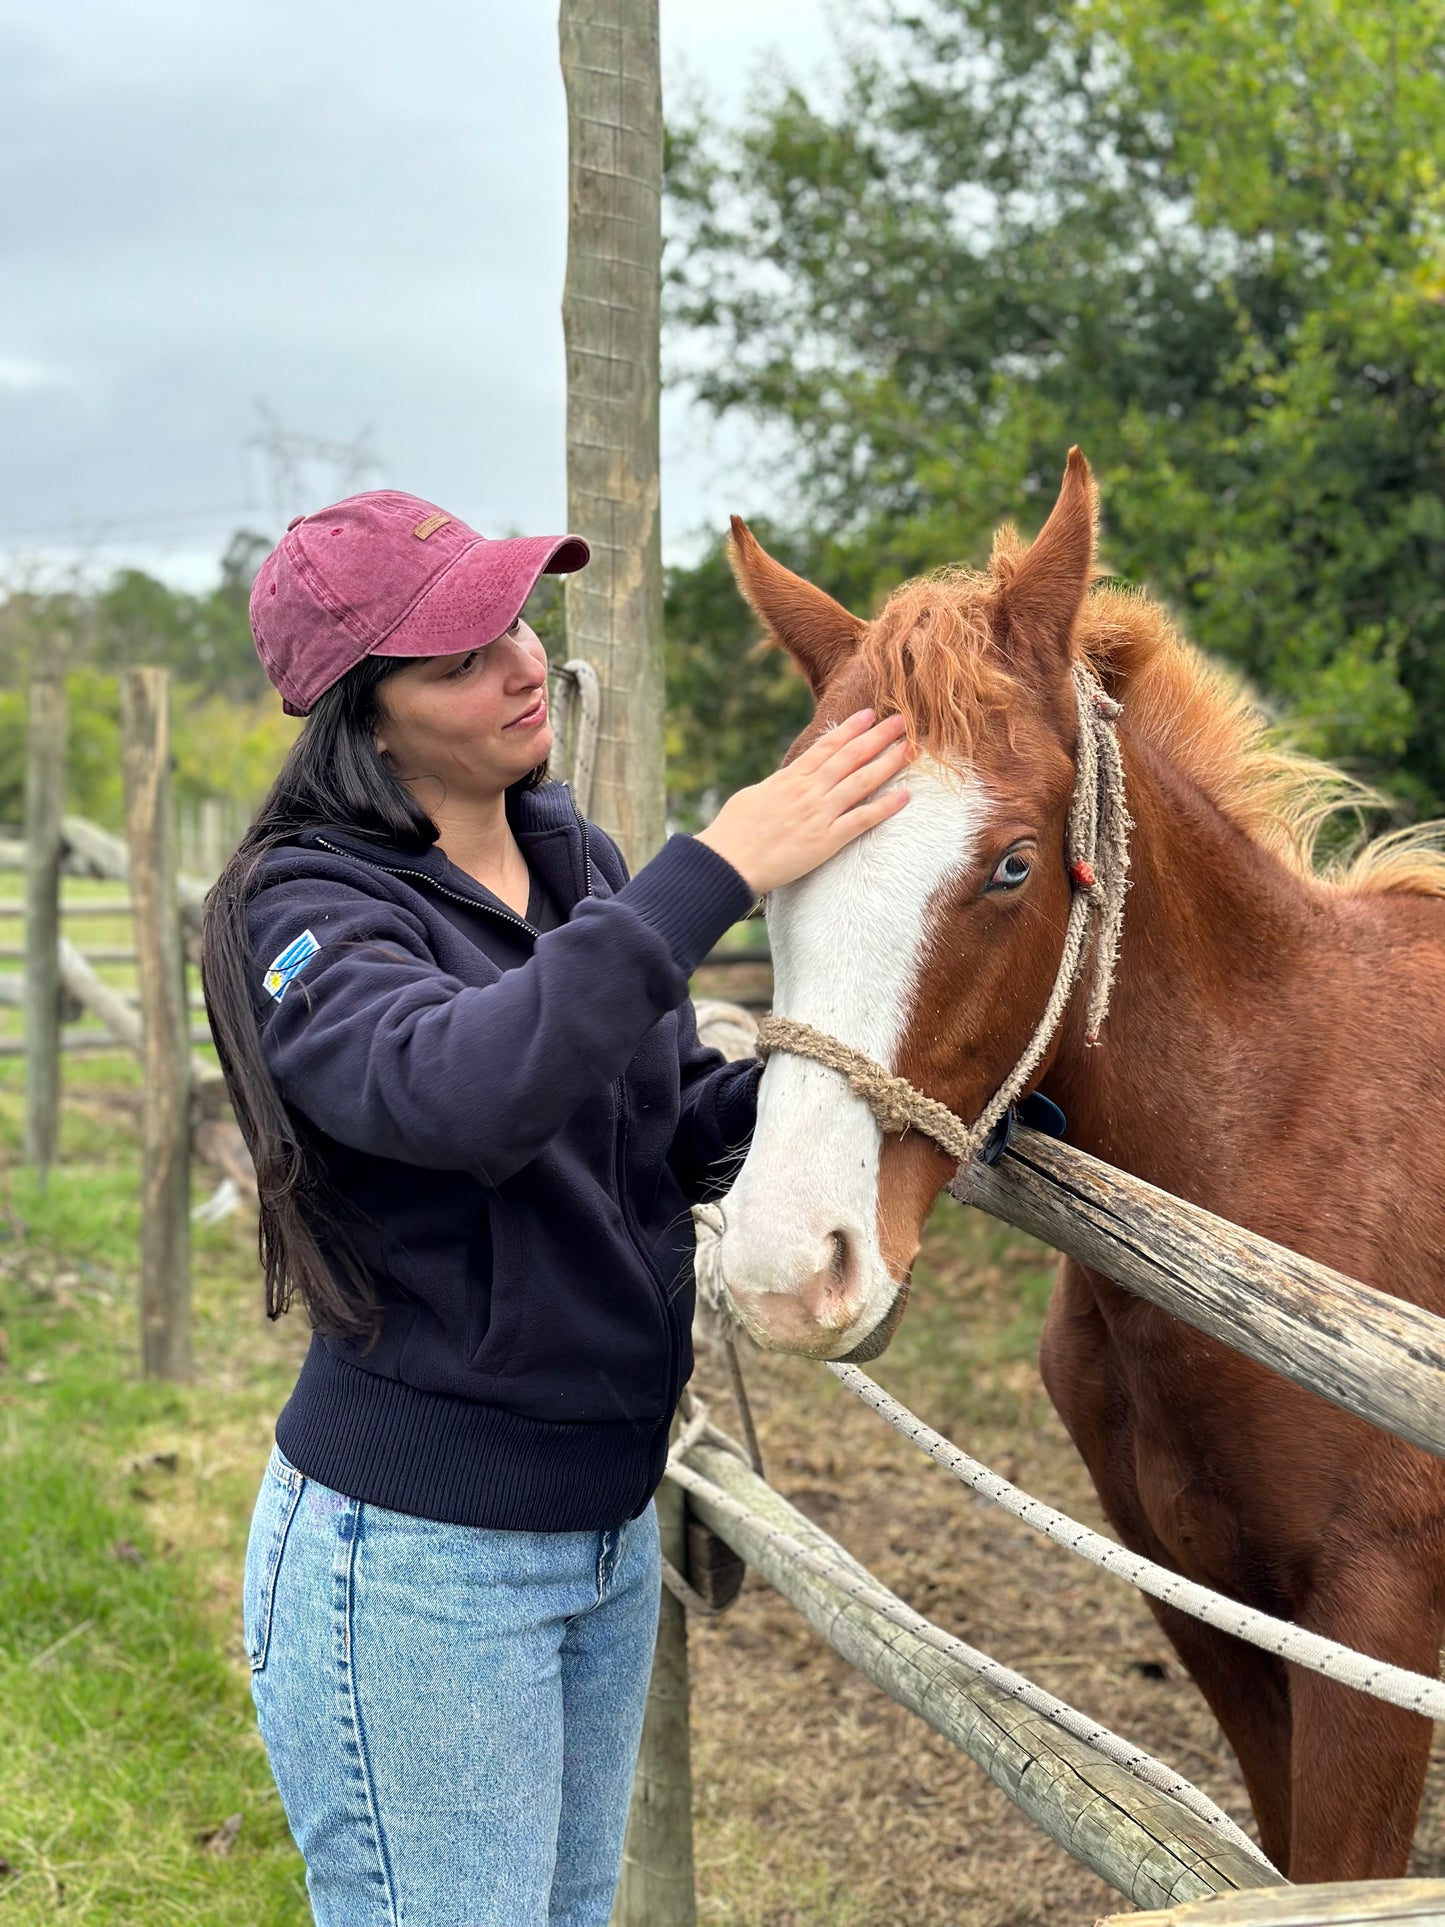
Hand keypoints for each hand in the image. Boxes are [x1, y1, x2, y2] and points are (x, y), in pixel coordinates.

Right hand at [695, 710, 911, 895]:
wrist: (728, 862)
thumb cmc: (733, 831)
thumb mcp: (755, 796)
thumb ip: (778, 786)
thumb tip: (789, 780)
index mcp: (790, 778)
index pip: (827, 746)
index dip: (851, 729)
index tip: (869, 715)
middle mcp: (808, 791)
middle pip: (851, 757)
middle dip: (878, 737)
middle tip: (903, 720)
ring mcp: (819, 814)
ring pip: (862, 782)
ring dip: (889, 763)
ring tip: (911, 749)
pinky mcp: (825, 841)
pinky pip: (861, 820)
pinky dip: (884, 807)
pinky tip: (904, 796)